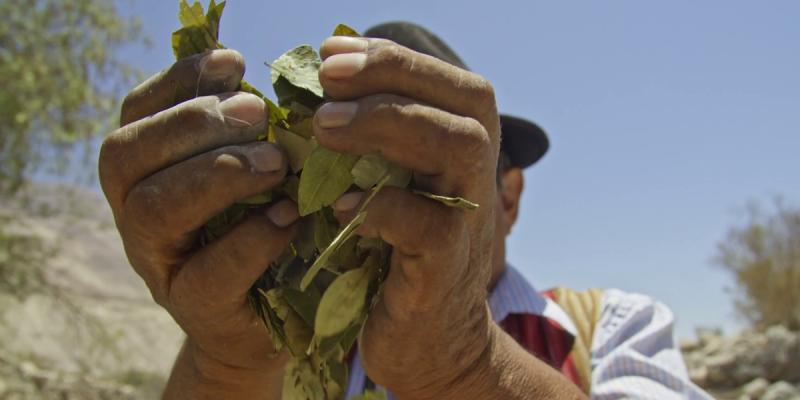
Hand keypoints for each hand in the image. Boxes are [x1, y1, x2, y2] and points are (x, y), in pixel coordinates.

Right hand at [98, 49, 296, 392]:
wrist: (265, 317)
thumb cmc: (258, 226)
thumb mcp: (248, 174)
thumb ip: (247, 135)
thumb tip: (272, 89)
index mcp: (143, 169)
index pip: (137, 112)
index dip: (179, 81)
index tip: (233, 64)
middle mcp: (134, 213)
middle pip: (128, 155)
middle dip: (195, 124)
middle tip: (258, 114)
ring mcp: (159, 264)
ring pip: (155, 209)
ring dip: (218, 175)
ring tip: (276, 163)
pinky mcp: (194, 309)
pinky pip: (208, 274)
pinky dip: (251, 240)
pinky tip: (286, 218)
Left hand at [316, 37, 500, 398]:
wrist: (427, 335)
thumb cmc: (396, 250)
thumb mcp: (390, 186)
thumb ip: (373, 141)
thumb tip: (317, 83)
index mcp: (465, 150)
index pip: (451, 83)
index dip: (394, 58)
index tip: (331, 52)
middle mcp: (479, 177)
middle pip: (463, 105)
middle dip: (393, 78)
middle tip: (326, 77)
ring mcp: (469, 221)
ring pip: (456, 147)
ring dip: (388, 124)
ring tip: (323, 127)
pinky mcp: (446, 268)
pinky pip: (425, 225)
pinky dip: (380, 207)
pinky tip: (336, 205)